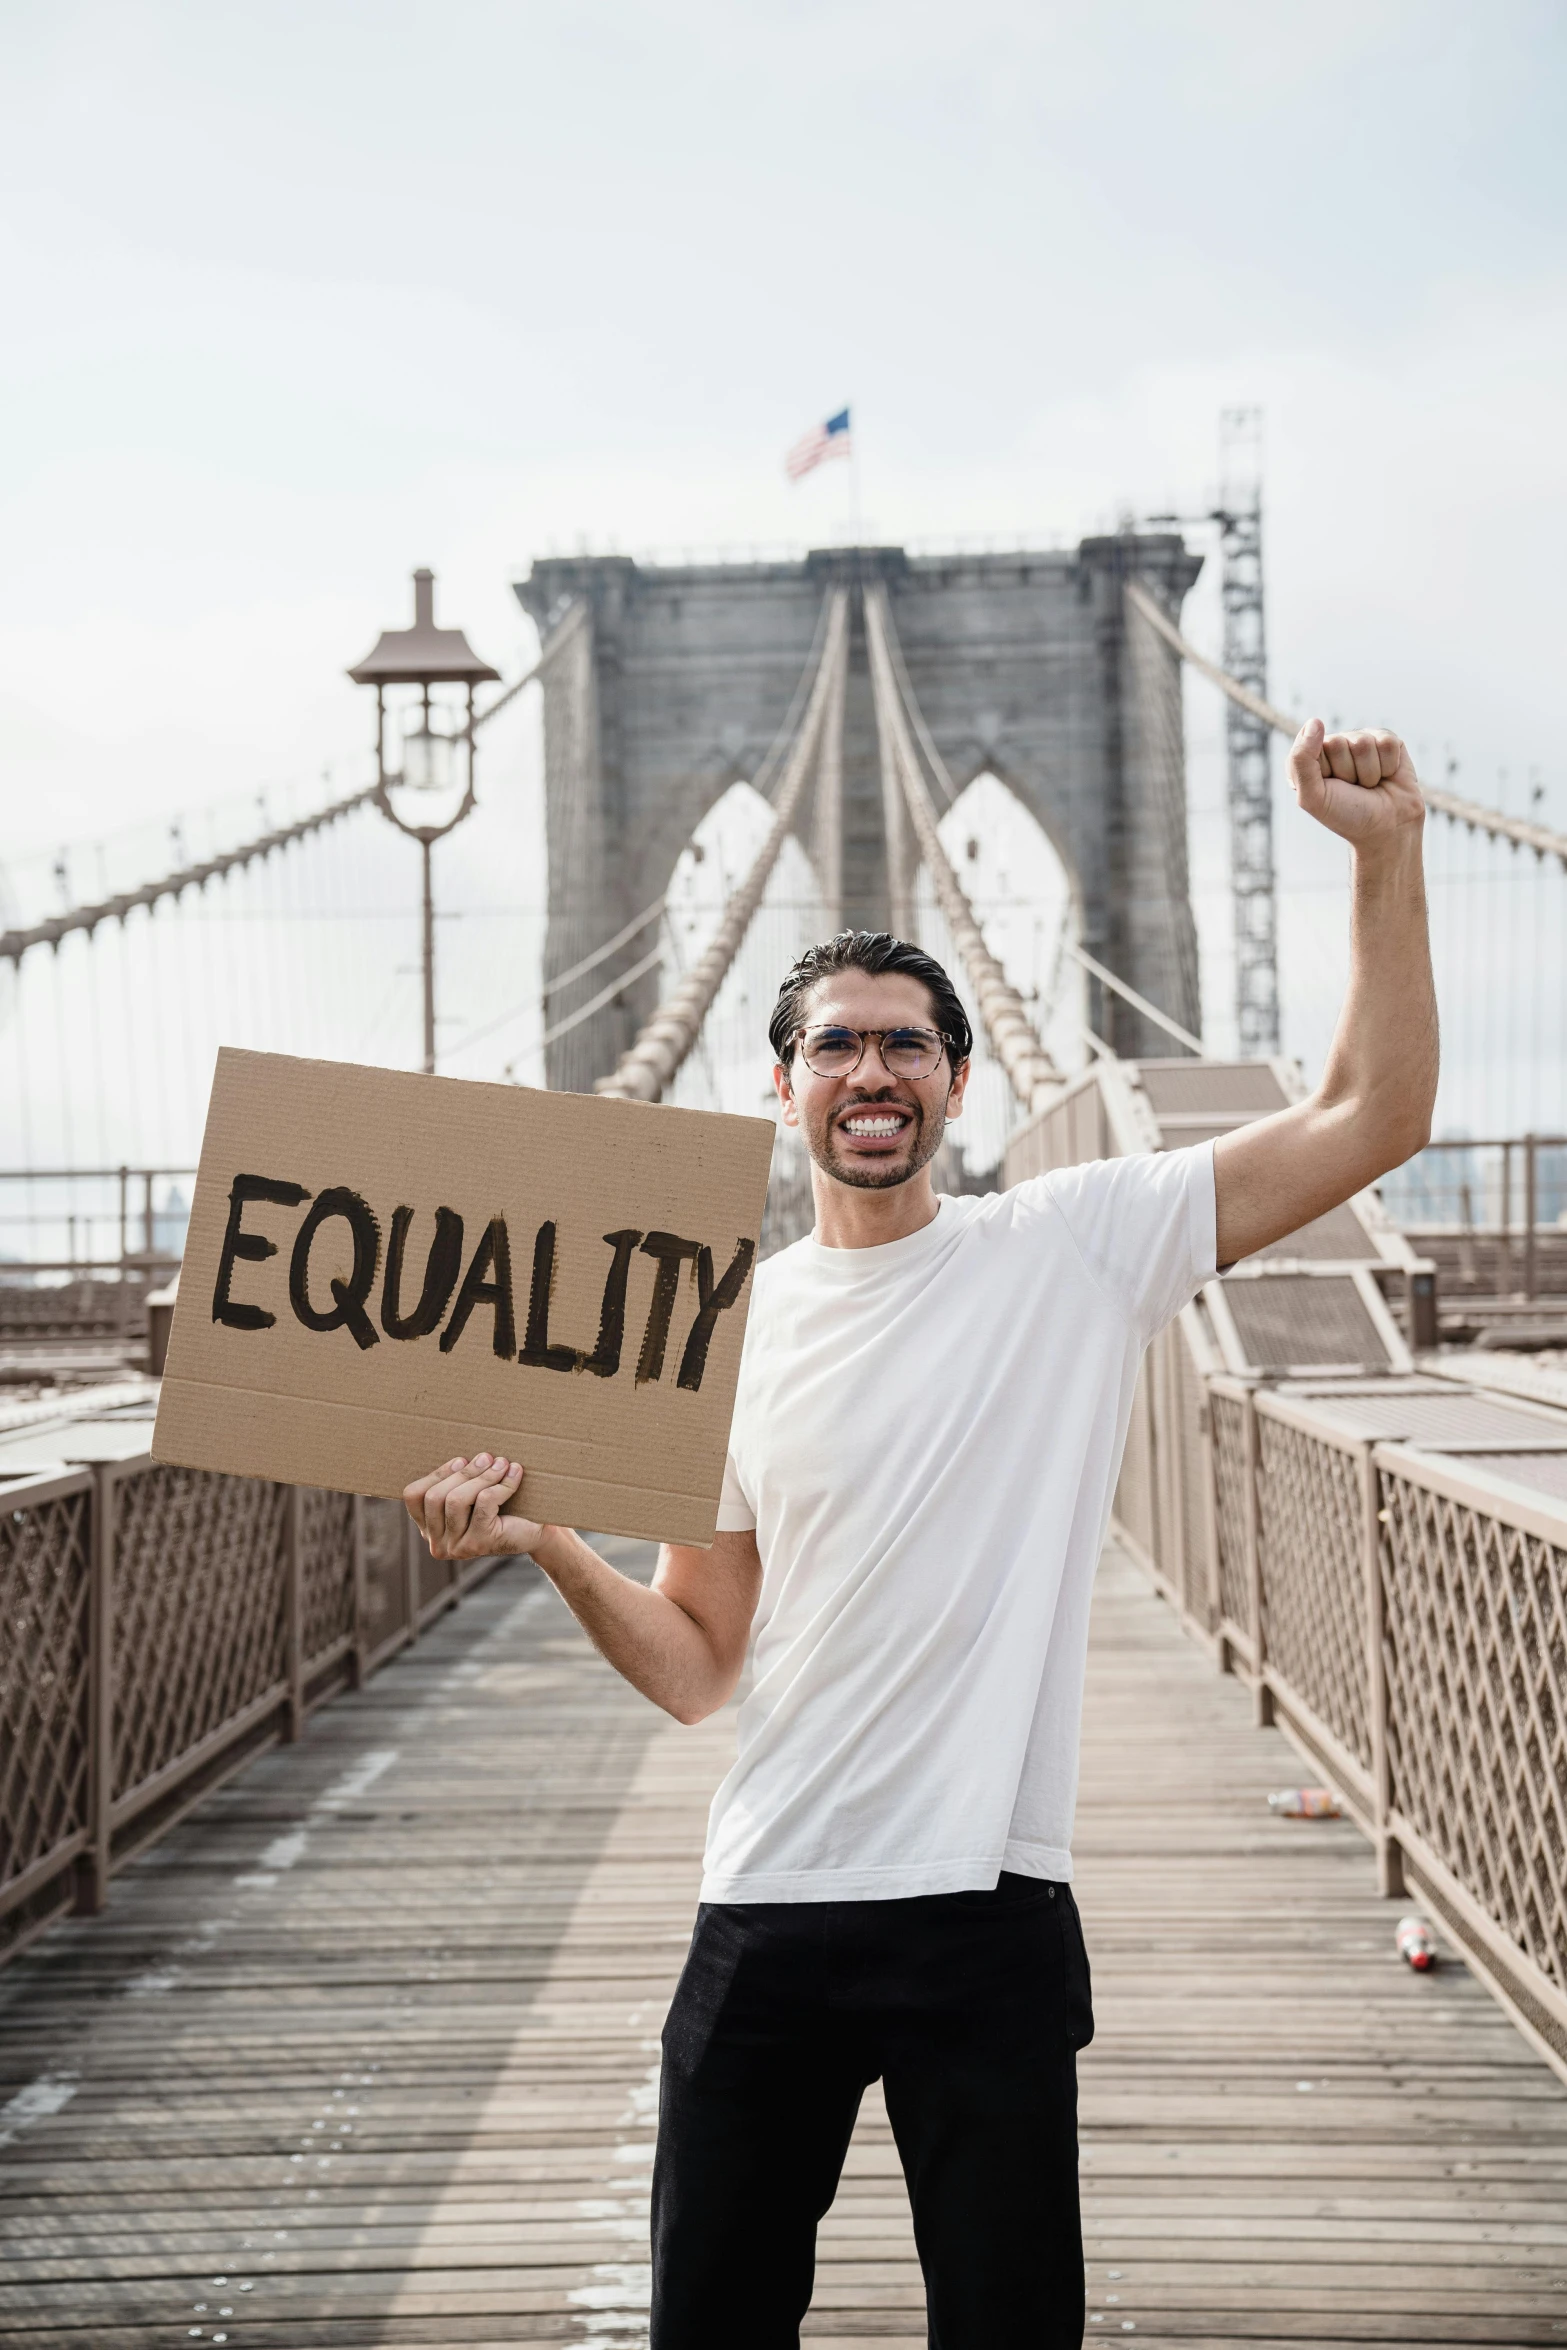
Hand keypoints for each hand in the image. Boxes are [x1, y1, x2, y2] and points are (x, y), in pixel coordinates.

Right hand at [402, 1452, 549, 1560]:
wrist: (536, 1531)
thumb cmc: (502, 1507)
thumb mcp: (472, 1492)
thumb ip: (457, 1479)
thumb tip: (460, 1455)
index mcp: (428, 1529)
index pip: (414, 1496)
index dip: (435, 1473)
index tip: (460, 1460)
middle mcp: (438, 1543)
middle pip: (435, 1497)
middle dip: (463, 1473)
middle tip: (486, 1457)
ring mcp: (457, 1547)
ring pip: (457, 1500)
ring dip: (482, 1476)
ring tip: (501, 1463)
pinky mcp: (479, 1543)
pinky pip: (483, 1503)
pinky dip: (501, 1484)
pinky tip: (514, 1473)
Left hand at [1288, 720, 1424, 846]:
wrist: (1386, 829)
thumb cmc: (1346, 815)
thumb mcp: (1313, 796)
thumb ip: (1301, 760)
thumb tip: (1315, 721)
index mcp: (1310, 757)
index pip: (1309, 746)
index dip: (1323, 773)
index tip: (1329, 790)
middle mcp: (1334, 746)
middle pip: (1338, 743)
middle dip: (1348, 772)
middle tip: (1354, 789)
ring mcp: (1362, 741)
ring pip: (1363, 743)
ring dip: (1369, 772)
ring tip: (1370, 785)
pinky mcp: (1388, 741)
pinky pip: (1387, 743)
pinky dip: (1388, 766)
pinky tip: (1387, 776)